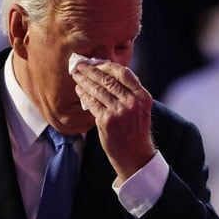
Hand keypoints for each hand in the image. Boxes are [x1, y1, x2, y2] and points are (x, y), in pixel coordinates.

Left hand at [72, 62, 155, 180]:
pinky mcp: (106, 121)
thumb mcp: (140, 109)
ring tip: (76, 76)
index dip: (107, 66)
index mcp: (143, 96)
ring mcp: (119, 112)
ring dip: (84, 81)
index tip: (96, 63)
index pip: (124, 73)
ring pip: (98, 90)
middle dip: (91, 71)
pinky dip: (84, 95)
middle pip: (108, 80)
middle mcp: (132, 102)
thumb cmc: (135, 130)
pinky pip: (92, 103)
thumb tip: (108, 74)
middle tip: (80, 66)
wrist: (135, 156)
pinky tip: (79, 91)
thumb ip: (129, 93)